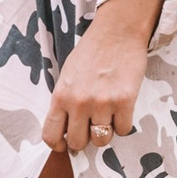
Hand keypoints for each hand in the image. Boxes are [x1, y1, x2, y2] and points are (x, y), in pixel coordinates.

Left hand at [40, 0, 173, 154]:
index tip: (66, 144)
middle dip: (85, 138)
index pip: (51, 135)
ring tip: (107, 114)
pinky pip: (123, 129)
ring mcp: (103, 102)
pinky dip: (122, 123)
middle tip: (91, 127)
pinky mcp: (125, 101)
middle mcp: (79, 102)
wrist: (117, 32)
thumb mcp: (66, 76)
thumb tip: (65, 129)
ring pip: (102, 139)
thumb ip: (64, 102)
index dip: (59, 145)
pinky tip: (121, 109)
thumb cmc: (91, 52)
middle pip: (78, 143)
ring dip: (105, 131)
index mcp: (61, 96)